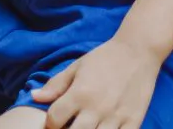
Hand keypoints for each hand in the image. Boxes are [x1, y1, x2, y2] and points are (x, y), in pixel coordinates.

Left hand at [34, 39, 159, 128]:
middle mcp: (97, 108)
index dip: (50, 124)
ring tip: (87, 126)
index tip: (55, 121)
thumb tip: (34, 97)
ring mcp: (116, 118)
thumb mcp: (77, 66)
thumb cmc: (105, 58)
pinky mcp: (133, 122)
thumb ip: (55, 84)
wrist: (139, 51)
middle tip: (70, 125)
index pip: (54, 120)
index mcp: (80, 93)